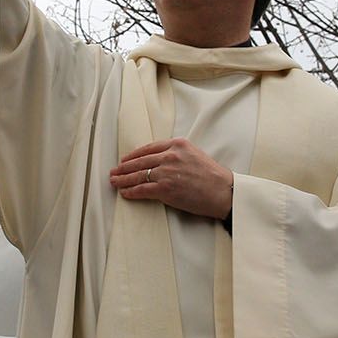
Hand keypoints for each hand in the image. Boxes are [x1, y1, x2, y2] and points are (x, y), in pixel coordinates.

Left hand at [110, 138, 234, 220]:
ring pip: (137, 175)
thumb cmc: (212, 176)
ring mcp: (166, 172)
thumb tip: (158, 161)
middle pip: (139, 161)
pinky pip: (142, 189)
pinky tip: (125, 192)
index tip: (125, 159)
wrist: (223, 191)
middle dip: (123, 167)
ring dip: (123, 179)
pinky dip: (131, 191)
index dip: (133, 155)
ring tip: (114, 182)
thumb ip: (176, 154)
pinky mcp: (165, 189)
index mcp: (177, 144)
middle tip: (114, 171)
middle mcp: (170, 156)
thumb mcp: (194, 154)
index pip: (148, 147)